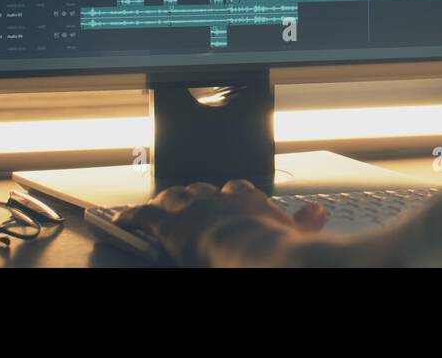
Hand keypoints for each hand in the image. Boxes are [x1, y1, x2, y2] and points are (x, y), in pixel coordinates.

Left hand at [114, 180, 327, 266]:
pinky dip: (133, 216)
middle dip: (195, 196)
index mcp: (250, 201)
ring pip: (174, 197)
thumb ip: (305, 221)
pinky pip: (144, 215)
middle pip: (203, 189)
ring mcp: (194, 208)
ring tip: (160, 209)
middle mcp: (220, 198)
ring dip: (167, 203)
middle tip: (189, 205)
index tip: (228, 201)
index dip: (229, 196)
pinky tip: (123, 219)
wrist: (257, 252)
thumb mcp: (296, 233)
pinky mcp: (171, 224)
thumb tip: (318, 212)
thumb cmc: (278, 247)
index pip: (237, 190)